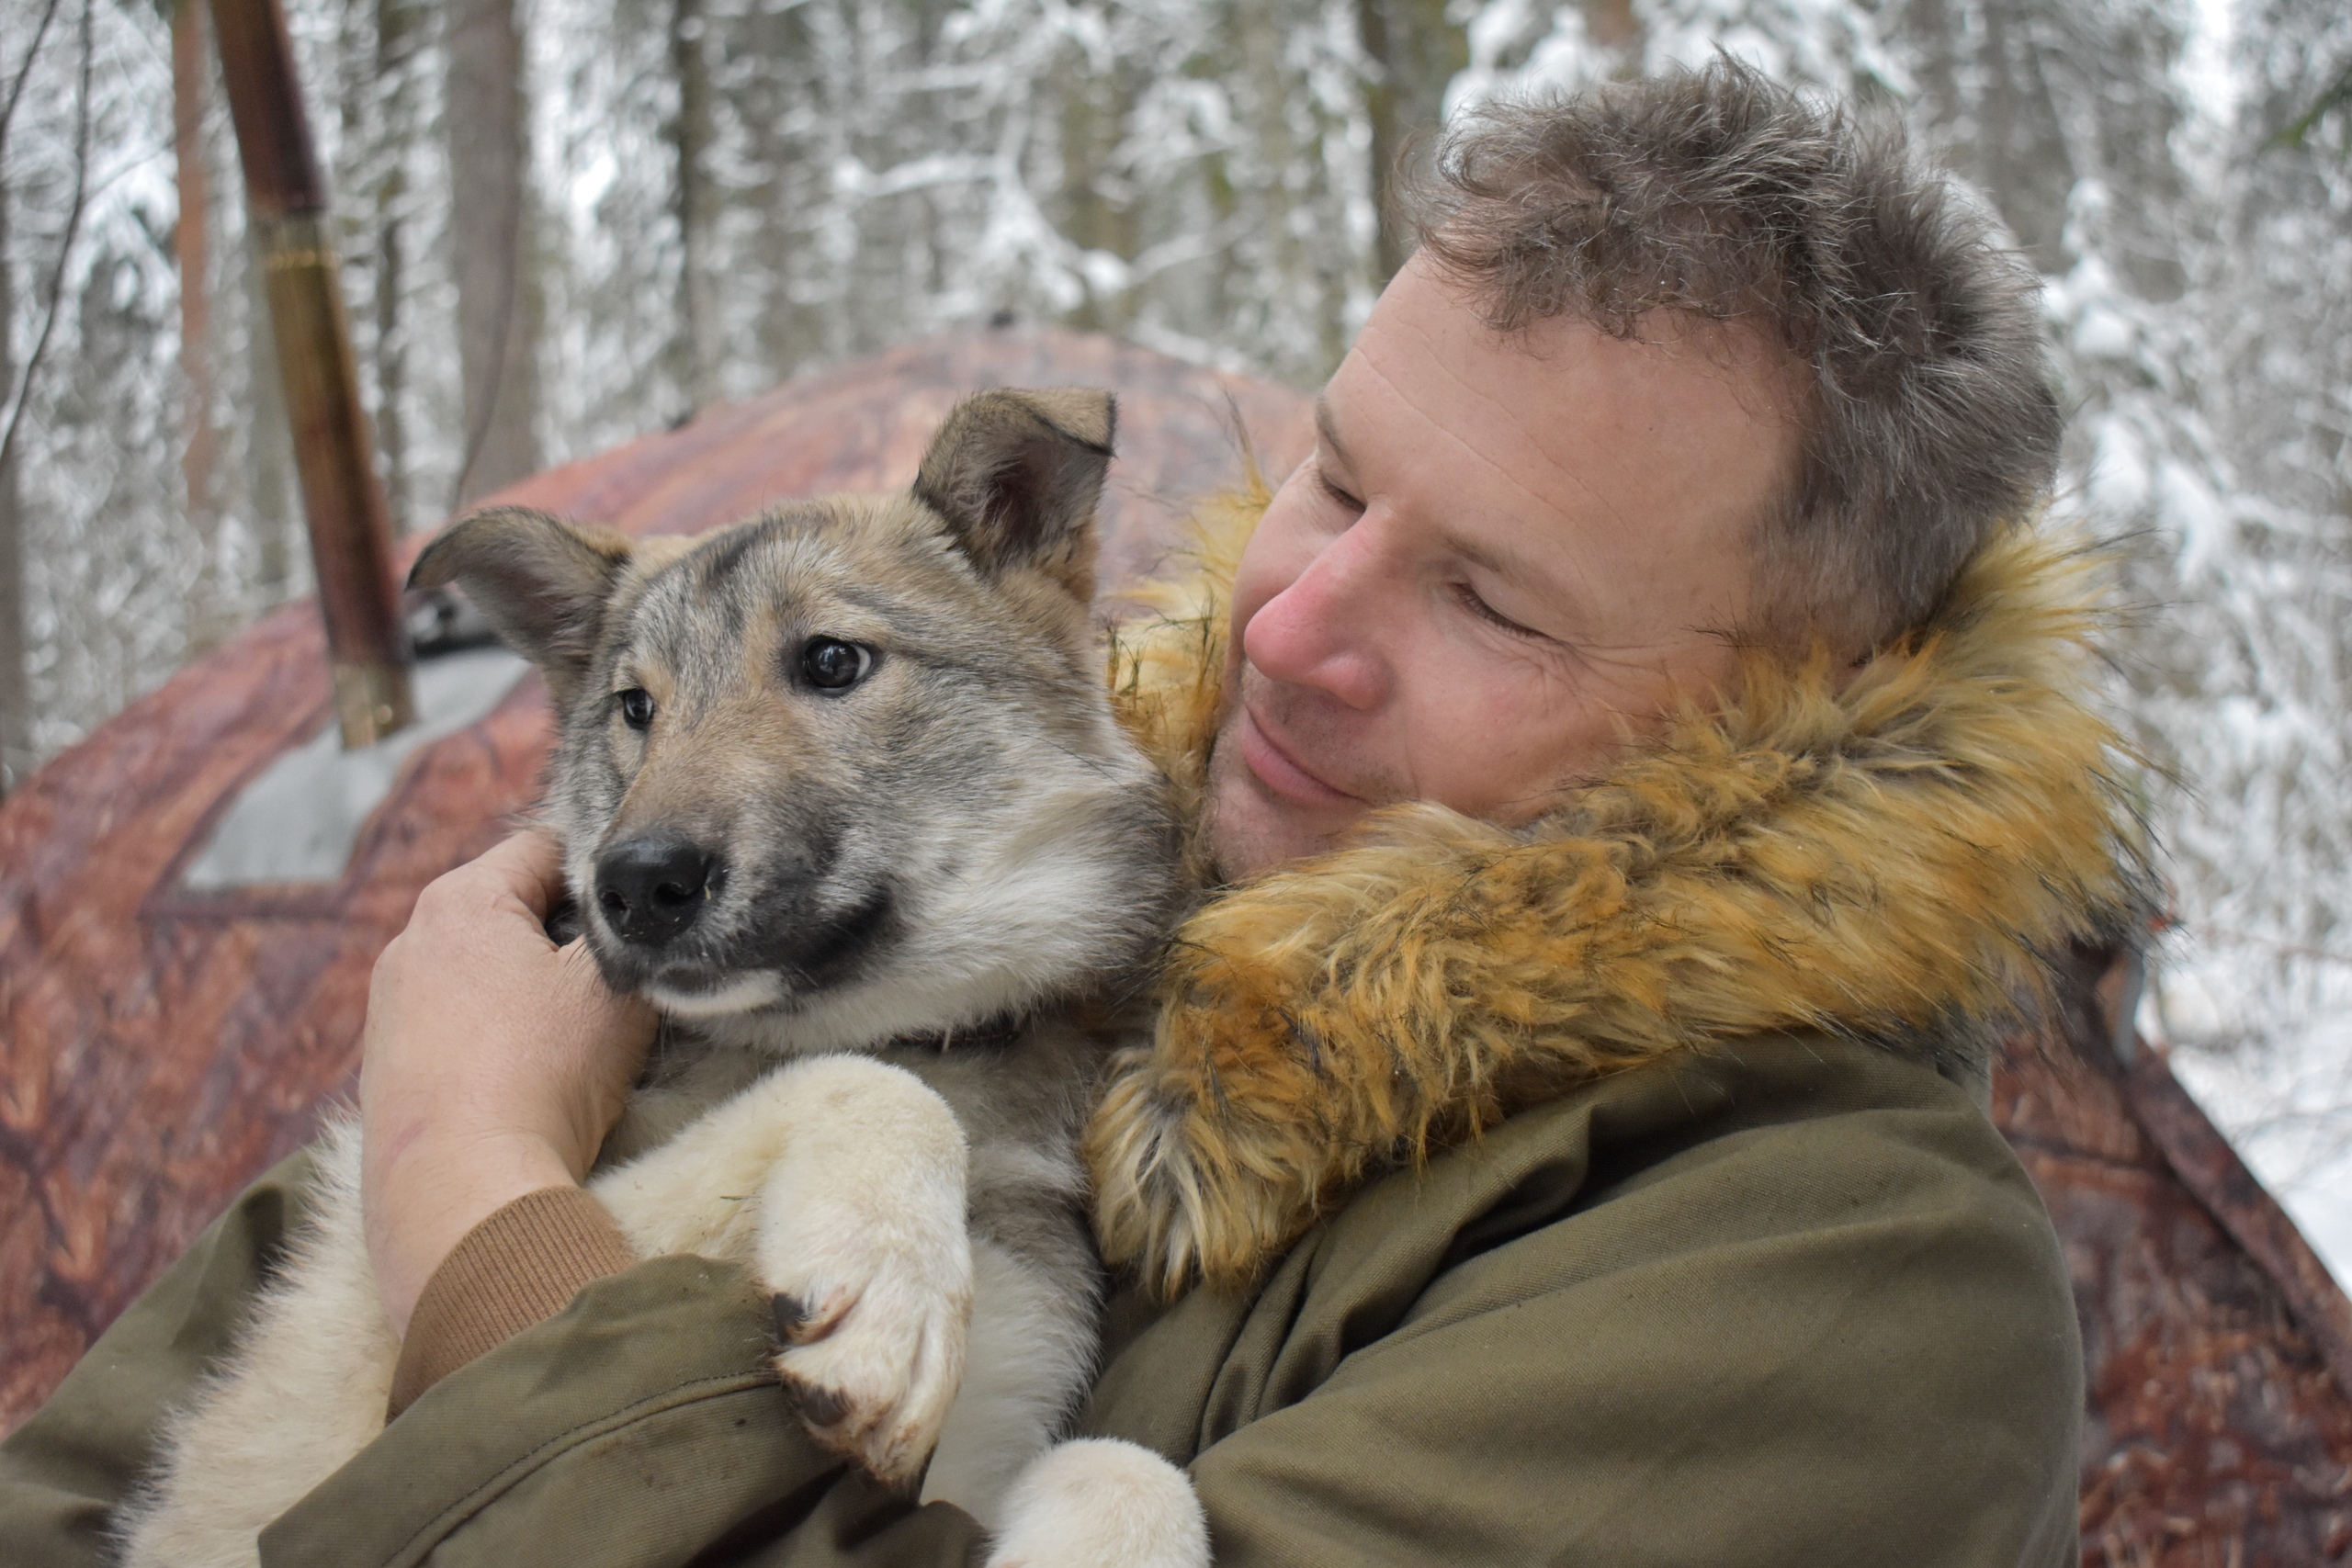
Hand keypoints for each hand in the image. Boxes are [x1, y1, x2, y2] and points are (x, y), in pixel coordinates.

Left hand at [361, 829, 655, 1336]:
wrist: (464, 1190)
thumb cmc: (542, 1072)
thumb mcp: (613, 983)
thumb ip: (626, 929)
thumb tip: (631, 916)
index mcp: (460, 900)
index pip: (548, 847)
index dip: (605, 874)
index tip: (638, 919)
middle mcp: (409, 941)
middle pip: (512, 910)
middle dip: (565, 938)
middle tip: (616, 982)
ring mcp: (389, 1006)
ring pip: (484, 970)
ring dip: (531, 991)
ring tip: (575, 1040)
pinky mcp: (386, 1065)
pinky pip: (457, 1024)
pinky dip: (497, 1037)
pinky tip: (530, 1078)